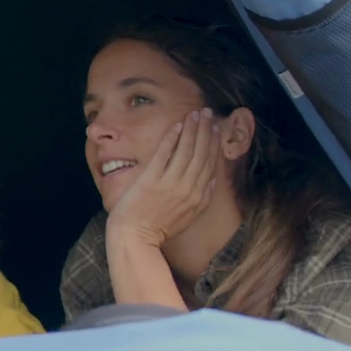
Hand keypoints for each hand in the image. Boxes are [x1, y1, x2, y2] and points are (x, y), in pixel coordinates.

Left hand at [107, 109, 221, 248]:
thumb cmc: (158, 228)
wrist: (135, 238)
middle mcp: (187, 188)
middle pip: (201, 153)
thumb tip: (212, 180)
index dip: (213, 144)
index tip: (216, 128)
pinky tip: (177, 125)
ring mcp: (169, 183)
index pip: (209, 164)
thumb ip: (201, 198)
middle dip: (205, 130)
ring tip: (195, 113)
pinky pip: (164, 154)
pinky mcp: (151, 180)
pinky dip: (172, 138)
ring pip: (186, 150)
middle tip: (208, 113)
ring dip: (192, 129)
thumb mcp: (188, 216)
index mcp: (198, 196)